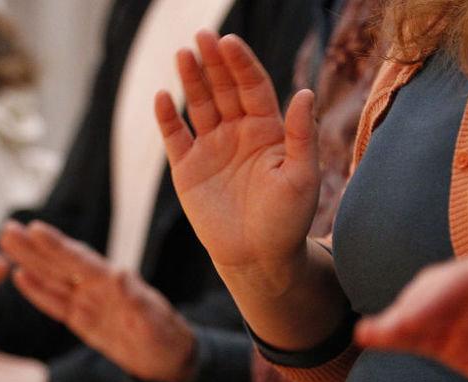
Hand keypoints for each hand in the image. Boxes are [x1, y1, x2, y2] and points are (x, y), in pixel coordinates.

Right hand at [0, 220, 196, 381]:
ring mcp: (89, 302)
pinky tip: (20, 276)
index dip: (58, 246)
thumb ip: (137, 299)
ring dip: (30, 261)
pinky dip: (38, 291)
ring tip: (7, 241)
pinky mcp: (82, 320)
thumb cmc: (166, 337)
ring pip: (53, 279)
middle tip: (8, 227)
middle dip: (34, 247)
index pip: (81, 262)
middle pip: (60, 264)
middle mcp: (98, 288)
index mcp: (114, 284)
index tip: (36, 229)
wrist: (169, 359)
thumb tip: (119, 273)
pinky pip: (55, 303)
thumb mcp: (155, 321)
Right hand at [156, 30, 319, 292]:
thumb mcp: (301, 176)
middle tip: (202, 37)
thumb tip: (305, 92)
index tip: (230, 42)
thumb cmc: (287, 220)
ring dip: (191, 80)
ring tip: (183, 55)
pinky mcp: (187, 169)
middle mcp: (237, 132)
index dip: (241, 64)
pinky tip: (163, 96)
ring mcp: (211, 148)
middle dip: (214, 62)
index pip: (252, 86)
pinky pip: (175, 137)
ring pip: (199, 105)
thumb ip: (301, 135)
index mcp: (267, 130)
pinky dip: (168, 117)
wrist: (258, 258)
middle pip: (224, 88)